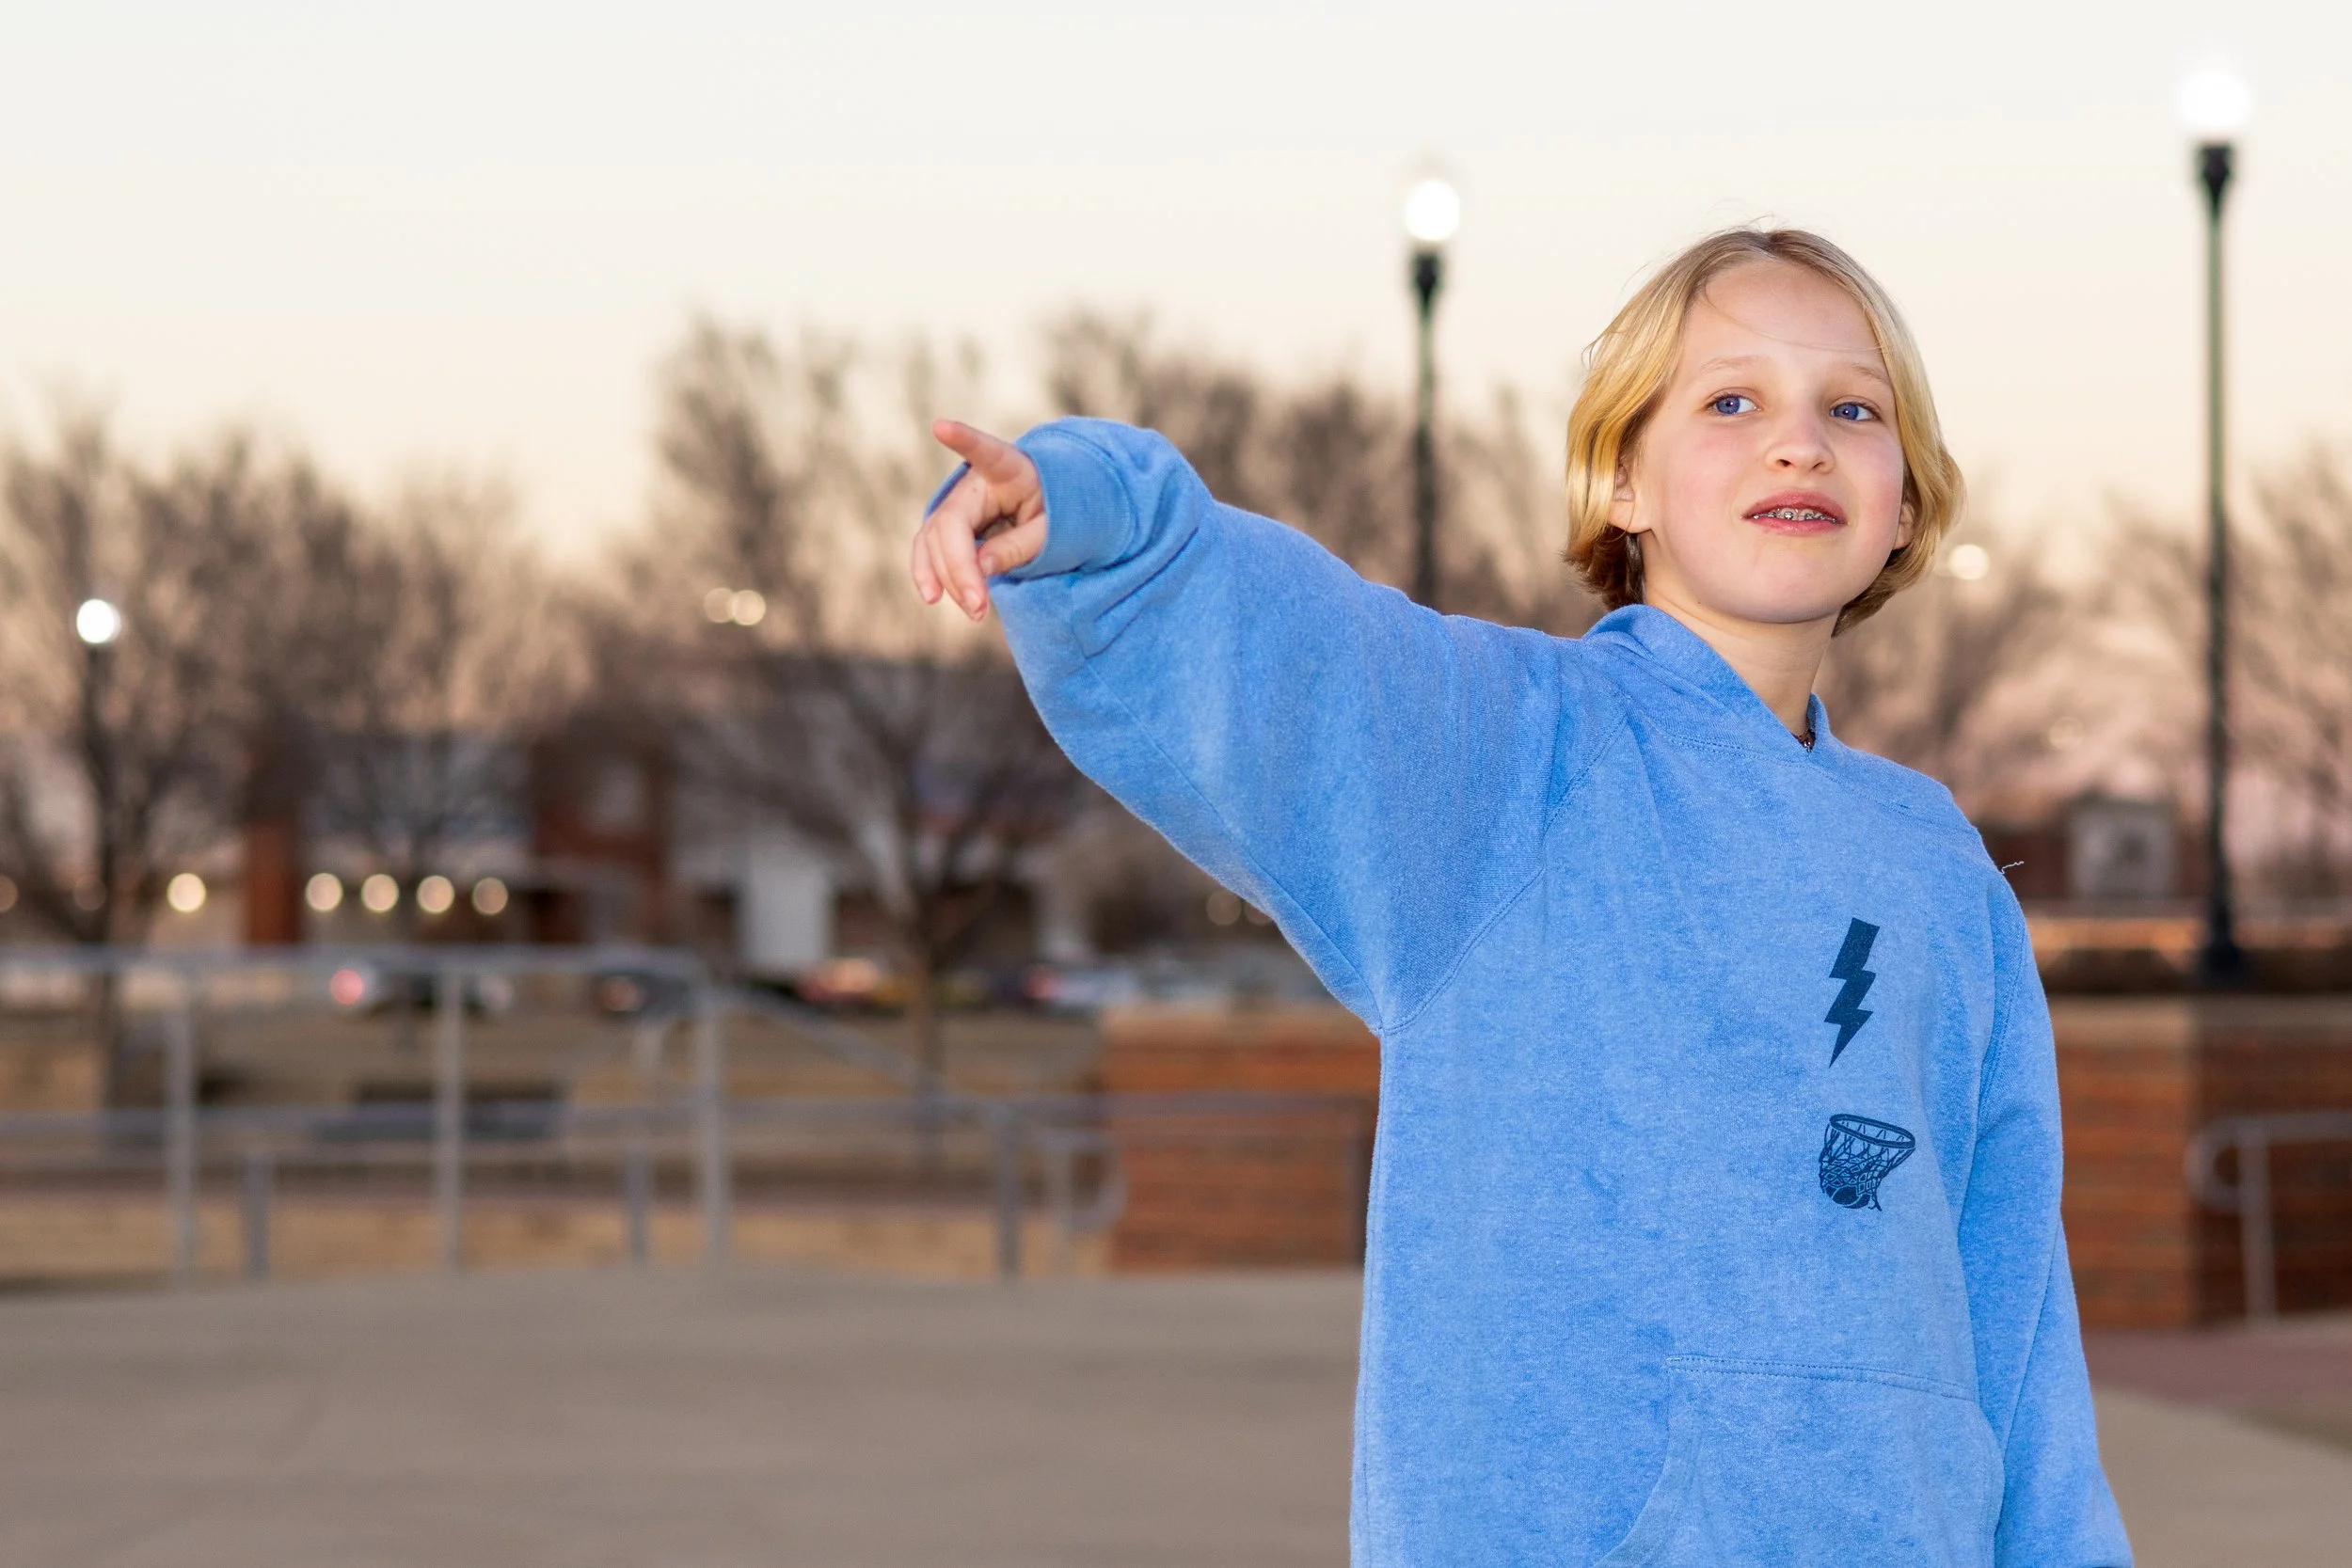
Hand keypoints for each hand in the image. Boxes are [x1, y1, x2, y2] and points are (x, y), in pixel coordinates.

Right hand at [912, 420, 1046, 620]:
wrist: (1049, 509)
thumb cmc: (1057, 512)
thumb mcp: (1053, 531)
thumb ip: (1019, 547)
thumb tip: (978, 569)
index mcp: (1009, 469)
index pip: (985, 452)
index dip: (962, 440)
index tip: (941, 427)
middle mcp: (974, 483)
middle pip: (951, 523)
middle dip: (960, 568)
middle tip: (979, 608)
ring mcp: (955, 504)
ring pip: (934, 541)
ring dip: (948, 578)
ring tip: (975, 611)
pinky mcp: (945, 527)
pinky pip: (928, 550)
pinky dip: (929, 574)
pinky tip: (933, 597)